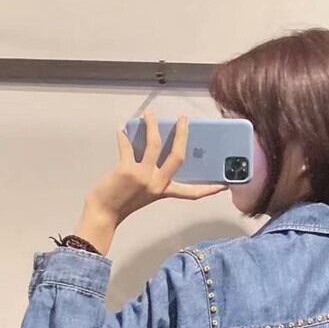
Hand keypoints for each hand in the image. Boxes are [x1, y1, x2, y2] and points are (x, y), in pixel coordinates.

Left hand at [86, 110, 228, 225]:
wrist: (104, 213)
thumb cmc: (123, 203)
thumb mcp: (145, 193)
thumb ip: (153, 177)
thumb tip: (154, 147)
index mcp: (164, 191)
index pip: (191, 192)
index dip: (209, 188)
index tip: (224, 185)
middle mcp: (158, 184)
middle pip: (178, 156)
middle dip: (182, 134)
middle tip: (183, 119)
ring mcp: (144, 177)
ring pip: (155, 144)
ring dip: (152, 125)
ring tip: (149, 114)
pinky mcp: (127, 170)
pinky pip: (128, 146)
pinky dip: (124, 136)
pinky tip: (121, 130)